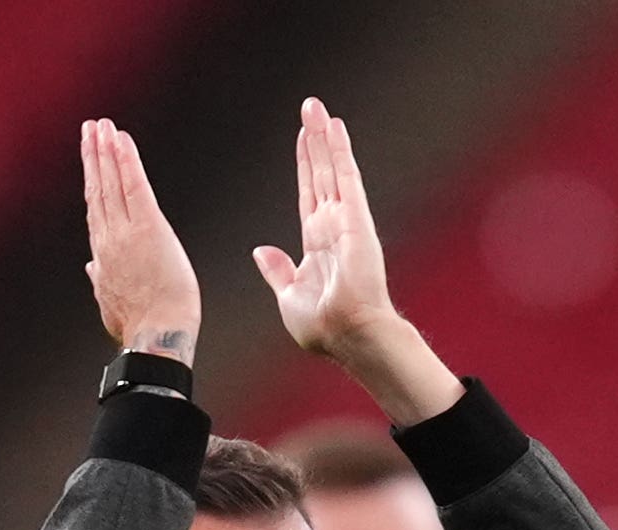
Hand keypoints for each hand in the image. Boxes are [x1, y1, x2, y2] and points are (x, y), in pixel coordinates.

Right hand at [81, 118, 199, 364]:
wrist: (157, 336)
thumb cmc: (143, 326)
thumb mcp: (111, 305)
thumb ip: (101, 282)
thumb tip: (92, 269)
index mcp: (104, 258)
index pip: (96, 212)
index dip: (92, 183)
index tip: (90, 162)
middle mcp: (109, 240)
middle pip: (98, 190)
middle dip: (94, 157)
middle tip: (90, 129)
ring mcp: (126, 233)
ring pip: (112, 184)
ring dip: (106, 151)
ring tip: (101, 126)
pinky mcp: (148, 228)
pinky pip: (134, 186)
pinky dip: (127, 161)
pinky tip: (122, 140)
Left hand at [251, 98, 397, 359]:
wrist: (345, 334)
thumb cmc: (322, 326)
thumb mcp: (288, 296)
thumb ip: (278, 271)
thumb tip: (262, 250)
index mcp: (316, 244)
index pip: (308, 195)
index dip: (305, 165)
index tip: (302, 140)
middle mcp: (331, 227)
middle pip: (320, 174)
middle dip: (314, 141)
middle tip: (310, 108)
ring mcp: (345, 220)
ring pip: (331, 168)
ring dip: (324, 137)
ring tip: (316, 107)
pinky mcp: (355, 219)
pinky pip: (346, 177)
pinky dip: (340, 151)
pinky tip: (335, 126)